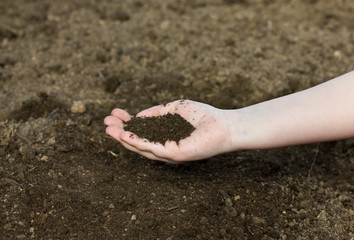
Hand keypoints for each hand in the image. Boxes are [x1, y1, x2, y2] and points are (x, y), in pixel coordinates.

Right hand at [104, 100, 232, 163]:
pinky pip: (153, 149)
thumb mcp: (174, 109)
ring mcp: (168, 152)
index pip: (141, 131)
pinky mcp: (175, 155)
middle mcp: (163, 146)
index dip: (126, 123)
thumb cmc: (202, 116)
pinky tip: (125, 136)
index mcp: (163, 135)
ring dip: (123, 139)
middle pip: (137, 141)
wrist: (224, 125)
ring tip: (109, 130)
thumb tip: (138, 116)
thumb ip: (156, 113)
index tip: (114, 113)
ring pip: (141, 148)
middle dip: (120, 132)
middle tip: (105, 123)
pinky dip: (138, 143)